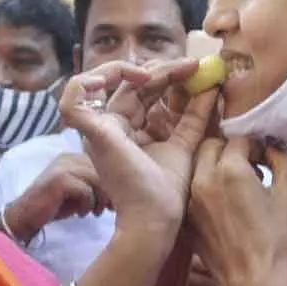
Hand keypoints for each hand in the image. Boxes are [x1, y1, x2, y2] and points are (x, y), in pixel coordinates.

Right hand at [3, 154, 109, 240]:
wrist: (25, 217)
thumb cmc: (54, 206)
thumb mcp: (77, 192)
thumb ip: (93, 185)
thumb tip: (118, 191)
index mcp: (73, 157)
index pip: (102, 164)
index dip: (110, 183)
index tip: (110, 202)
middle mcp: (68, 157)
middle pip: (102, 170)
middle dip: (107, 192)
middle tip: (105, 209)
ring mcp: (63, 167)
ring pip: (96, 179)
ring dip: (99, 199)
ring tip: (94, 212)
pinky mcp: (59, 180)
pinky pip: (85, 190)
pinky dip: (87, 204)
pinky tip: (81, 214)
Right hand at [59, 59, 217, 236]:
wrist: (157, 219)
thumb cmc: (168, 192)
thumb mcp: (186, 142)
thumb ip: (197, 115)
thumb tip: (214, 87)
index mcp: (128, 130)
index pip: (142, 90)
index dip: (166, 74)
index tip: (196, 69)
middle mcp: (109, 127)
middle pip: (126, 83)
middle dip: (159, 68)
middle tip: (190, 66)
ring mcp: (98, 130)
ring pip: (101, 82)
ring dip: (126, 69)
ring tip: (156, 72)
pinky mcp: (93, 134)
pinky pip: (72, 101)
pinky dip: (84, 84)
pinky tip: (120, 78)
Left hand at [189, 137, 286, 285]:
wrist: (251, 280)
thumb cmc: (274, 239)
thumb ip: (282, 163)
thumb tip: (272, 150)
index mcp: (230, 170)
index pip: (239, 140)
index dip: (255, 146)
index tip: (264, 159)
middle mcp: (204, 179)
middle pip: (210, 145)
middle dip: (229, 149)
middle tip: (247, 165)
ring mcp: (191, 199)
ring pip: (197, 166)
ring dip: (214, 166)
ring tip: (235, 183)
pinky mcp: (186, 217)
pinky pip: (193, 189)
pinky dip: (206, 187)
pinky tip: (224, 203)